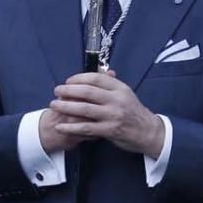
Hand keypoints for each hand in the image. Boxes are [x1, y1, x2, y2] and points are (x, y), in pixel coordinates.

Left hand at [47, 69, 164, 157]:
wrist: (149, 132)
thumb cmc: (133, 112)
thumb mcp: (125, 93)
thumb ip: (110, 83)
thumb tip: (96, 70)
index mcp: (120, 88)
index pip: (96, 78)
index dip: (79, 78)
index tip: (68, 81)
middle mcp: (117, 100)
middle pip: (88, 91)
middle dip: (68, 90)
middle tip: (56, 91)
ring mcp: (113, 115)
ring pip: (84, 109)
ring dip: (66, 106)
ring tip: (54, 105)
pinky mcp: (110, 130)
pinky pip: (86, 128)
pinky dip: (71, 127)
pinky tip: (60, 126)